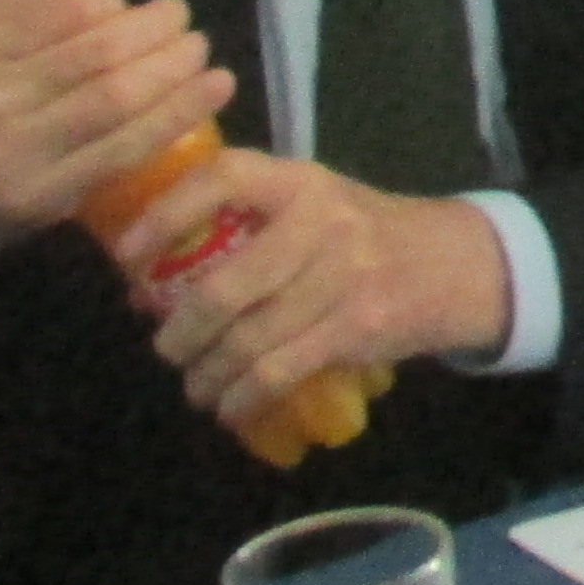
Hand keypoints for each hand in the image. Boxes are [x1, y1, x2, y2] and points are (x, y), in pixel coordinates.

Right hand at [0, 0, 233, 284]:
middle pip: (99, 53)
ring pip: (117, 101)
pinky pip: (123, 150)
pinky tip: (211, 91)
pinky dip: (177, 116)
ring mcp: (8, 154)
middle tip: (186, 22)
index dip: (117, 1)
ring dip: (177, 71)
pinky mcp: (38, 198)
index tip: (142, 4)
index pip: (66, 6)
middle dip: (160, 31)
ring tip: (200, 52)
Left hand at [115, 150, 512, 432]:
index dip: (166, 215)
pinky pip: (279, 371)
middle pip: (223, 289)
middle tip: (167, 348)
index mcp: (300, 183)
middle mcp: (320, 223)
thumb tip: (144, 288)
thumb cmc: (364, 235)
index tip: (129, 258)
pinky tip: (231, 405)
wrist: (454, 263)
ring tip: (197, 386)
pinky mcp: (357, 326)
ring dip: (206, 376)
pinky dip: (242, 397)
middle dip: (179, 333)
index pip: (223, 179)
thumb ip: (242, 231)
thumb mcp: (312, 208)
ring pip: (246, 340)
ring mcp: (342, 277)